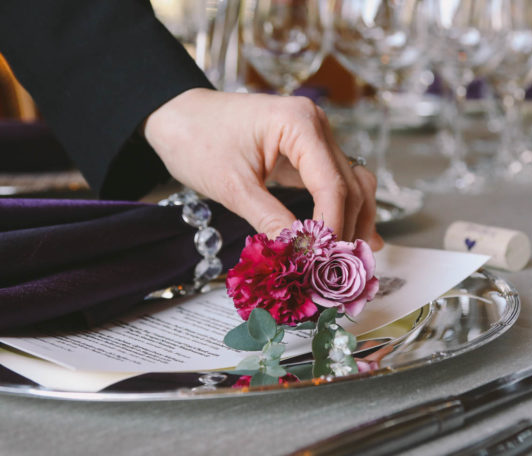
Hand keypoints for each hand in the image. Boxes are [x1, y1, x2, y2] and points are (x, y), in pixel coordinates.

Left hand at [142, 88, 382, 249]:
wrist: (177, 116)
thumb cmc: (196, 140)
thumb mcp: (232, 186)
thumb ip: (270, 220)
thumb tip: (300, 256)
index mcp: (300, 123)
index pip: (333, 185)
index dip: (333, 228)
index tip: (326, 263)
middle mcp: (317, 126)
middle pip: (351, 186)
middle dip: (347, 230)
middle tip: (338, 272)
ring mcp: (316, 137)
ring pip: (353, 185)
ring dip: (354, 222)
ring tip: (349, 261)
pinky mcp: (308, 152)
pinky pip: (336, 183)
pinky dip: (343, 211)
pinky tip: (351, 240)